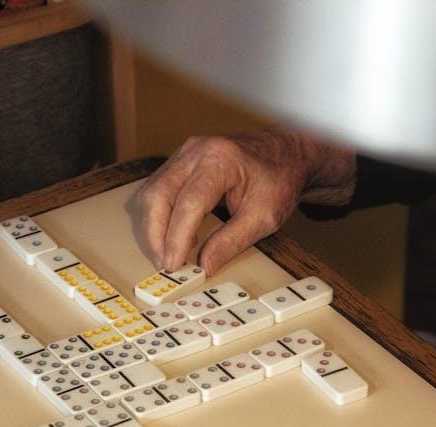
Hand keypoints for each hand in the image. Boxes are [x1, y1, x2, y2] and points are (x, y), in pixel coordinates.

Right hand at [136, 130, 355, 273]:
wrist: (284, 154)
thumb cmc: (278, 181)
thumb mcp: (263, 217)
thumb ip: (232, 242)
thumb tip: (204, 265)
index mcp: (221, 160)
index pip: (189, 202)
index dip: (177, 237)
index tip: (174, 264)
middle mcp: (196, 152)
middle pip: (158, 194)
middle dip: (156, 235)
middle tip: (165, 264)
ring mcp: (184, 154)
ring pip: (151, 193)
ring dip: (153, 228)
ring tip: (168, 254)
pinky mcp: (179, 162)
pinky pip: (157, 190)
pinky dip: (159, 217)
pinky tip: (174, 236)